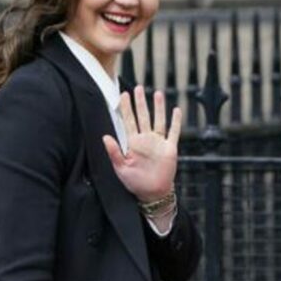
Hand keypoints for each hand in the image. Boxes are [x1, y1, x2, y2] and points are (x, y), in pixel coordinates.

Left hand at [103, 86, 181, 202]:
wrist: (152, 193)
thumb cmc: (135, 183)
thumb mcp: (121, 169)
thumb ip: (114, 152)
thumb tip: (105, 137)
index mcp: (133, 143)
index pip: (128, 121)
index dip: (126, 108)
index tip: (123, 95)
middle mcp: (145, 140)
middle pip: (143, 116)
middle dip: (140, 102)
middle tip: (138, 88)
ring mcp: (158, 143)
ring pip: (158, 120)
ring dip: (158, 107)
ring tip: (157, 93)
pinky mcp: (169, 148)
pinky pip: (173, 132)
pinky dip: (176, 121)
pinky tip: (176, 110)